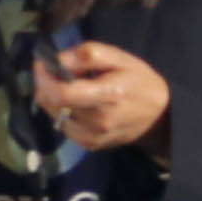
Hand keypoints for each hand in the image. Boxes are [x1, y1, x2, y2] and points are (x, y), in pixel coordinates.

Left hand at [33, 40, 167, 151]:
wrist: (160, 116)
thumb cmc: (140, 81)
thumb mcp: (120, 58)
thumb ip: (88, 54)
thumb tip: (58, 59)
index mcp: (108, 95)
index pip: (62, 93)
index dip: (44, 77)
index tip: (41, 62)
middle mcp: (98, 121)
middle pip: (53, 104)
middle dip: (44, 85)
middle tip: (49, 71)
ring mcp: (93, 137)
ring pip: (54, 116)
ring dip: (51, 99)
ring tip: (63, 85)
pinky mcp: (90, 145)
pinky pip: (64, 127)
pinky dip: (62, 112)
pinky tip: (74, 103)